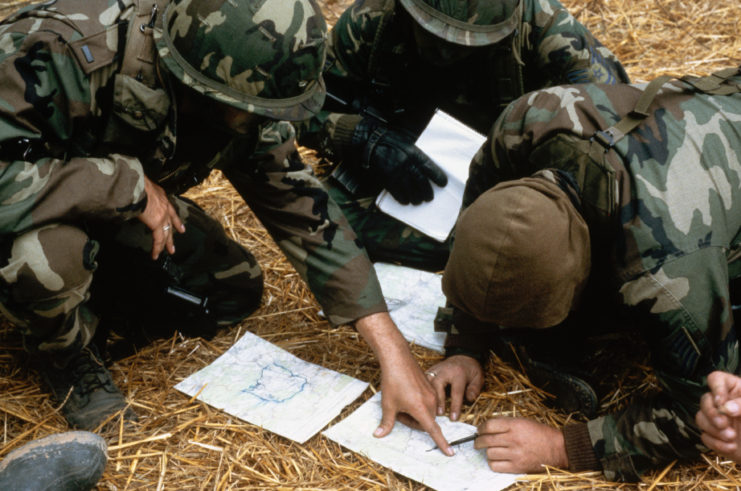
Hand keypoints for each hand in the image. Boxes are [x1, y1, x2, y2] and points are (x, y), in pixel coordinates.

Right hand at [138, 176, 184, 258]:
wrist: (136, 184)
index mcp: (162, 197)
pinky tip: (155, 255)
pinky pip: (158, 239)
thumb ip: (143, 195)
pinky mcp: (156, 223)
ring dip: (166, 244)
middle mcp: (165, 206)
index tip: (181, 229)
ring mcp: (162, 215)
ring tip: (169, 252)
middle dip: (172, 236)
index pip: (171, 211)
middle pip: (170, 224)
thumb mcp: (143, 187)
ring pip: (166, 233)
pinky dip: (156, 248)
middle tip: (174, 245)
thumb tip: (134, 199)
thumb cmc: (135, 183)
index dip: (176, 221)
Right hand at [353, 119, 446, 204]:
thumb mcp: (408, 145)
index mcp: (414, 154)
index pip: (430, 168)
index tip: (443, 183)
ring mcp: (397, 173)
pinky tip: (406, 201)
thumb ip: (417, 156)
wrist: (371, 144)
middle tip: (429, 198)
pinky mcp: (388, 180)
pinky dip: (403, 199)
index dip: (438, 177)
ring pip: (411, 191)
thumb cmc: (391, 142)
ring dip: (416, 199)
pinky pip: (398, 193)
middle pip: (422, 183)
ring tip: (418, 201)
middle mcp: (407, 164)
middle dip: (427, 192)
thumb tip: (427, 170)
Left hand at [354, 312, 452, 455]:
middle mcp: (430, 402)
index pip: (434, 431)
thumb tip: (379, 435)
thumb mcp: (388, 404)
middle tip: (398, 413)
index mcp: (421, 409)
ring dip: (416, 413)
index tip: (450, 453)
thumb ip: (386, 423)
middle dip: (414, 422)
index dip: (442, 443)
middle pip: (427, 422)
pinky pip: (428, 402)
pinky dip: (418, 404)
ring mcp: (432, 393)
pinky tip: (406, 394)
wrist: (397, 359)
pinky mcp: (430, 387)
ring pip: (427, 412)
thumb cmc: (393, 381)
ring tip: (401, 403)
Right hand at [426, 355, 483, 420]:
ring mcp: (436, 369)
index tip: (453, 418)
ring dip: (428, 395)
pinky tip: (423, 399)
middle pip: (437, 385)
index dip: (455, 406)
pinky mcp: (430, 370)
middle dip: (437, 401)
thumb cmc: (471, 370)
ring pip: (428, 382)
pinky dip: (423, 389)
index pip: (456, 392)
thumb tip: (469, 399)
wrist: (463, 356)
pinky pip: (424, 379)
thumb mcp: (479, 377)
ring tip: (429, 408)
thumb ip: (475, 388)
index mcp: (458, 373)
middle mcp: (445, 370)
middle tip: (438, 414)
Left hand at [475, 418, 567, 472]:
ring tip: (490, 450)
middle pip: (486, 440)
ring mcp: (515, 454)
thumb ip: (505, 423)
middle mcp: (513, 439)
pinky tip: (496, 459)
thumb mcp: (523, 421)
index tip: (479, 430)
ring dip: (487, 452)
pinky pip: (496, 466)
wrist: (558, 448)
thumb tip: (487, 427)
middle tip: (478, 442)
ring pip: (490, 453)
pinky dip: (493, 463)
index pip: (489, 425)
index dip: (481, 428)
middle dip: (478, 441)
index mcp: (514, 425)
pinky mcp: (517, 467)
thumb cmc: (540, 433)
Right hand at [696, 371, 740, 461]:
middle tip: (724, 424)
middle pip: (705, 400)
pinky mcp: (715, 436)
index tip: (720, 402)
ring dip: (713, 429)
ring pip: (701, 418)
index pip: (716, 379)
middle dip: (712, 414)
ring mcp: (718, 420)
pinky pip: (705, 437)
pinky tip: (731, 447)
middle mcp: (723, 403)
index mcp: (735, 390)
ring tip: (731, 437)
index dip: (715, 389)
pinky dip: (716, 443)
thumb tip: (725, 408)